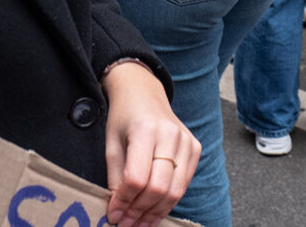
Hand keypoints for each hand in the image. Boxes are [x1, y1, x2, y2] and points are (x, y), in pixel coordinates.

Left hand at [101, 61, 200, 225]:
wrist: (143, 92)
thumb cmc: (123, 118)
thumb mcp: (111, 145)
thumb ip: (115, 178)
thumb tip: (117, 211)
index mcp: (145, 130)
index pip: (136, 178)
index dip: (124, 202)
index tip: (113, 215)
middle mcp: (170, 134)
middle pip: (158, 187)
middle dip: (140, 212)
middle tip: (125, 224)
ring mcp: (186, 140)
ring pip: (175, 190)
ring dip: (156, 212)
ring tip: (139, 224)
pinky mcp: (195, 146)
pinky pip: (185, 182)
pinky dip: (170, 201)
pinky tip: (154, 211)